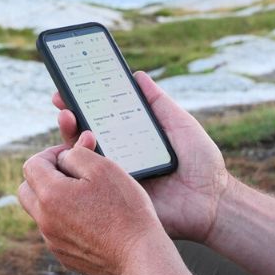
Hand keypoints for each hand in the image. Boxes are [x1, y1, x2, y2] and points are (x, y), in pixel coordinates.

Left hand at [17, 135, 166, 274]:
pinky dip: (67, 221)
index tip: (72, 155)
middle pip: (27, 190)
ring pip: (42, 212)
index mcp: (50, 195)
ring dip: (56, 200)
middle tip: (72, 174)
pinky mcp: (64, 256)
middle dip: (45, 176)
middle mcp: (44, 220)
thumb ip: (76, 154)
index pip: (32, 165)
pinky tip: (94, 221)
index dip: (52, 154)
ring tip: (87, 197)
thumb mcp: (103, 168)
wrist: (139, 257)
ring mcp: (53, 241)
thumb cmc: (125, 210)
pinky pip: (56, 232)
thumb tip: (64, 157)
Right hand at [52, 72, 228, 243]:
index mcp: (131, 138)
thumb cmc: (201, 162)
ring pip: (81, 158)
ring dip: (69, 137)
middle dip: (68, 116)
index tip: (68, 86)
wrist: (212, 200)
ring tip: (68, 119)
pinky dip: (78, 168)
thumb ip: (158, 101)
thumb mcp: (180, 124)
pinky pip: (91, 185)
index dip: (82, 102)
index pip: (100, 118)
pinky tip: (74, 152)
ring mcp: (115, 177)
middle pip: (84, 135)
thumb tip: (136, 74)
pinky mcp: (116, 197)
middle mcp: (119, 156)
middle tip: (62, 102)